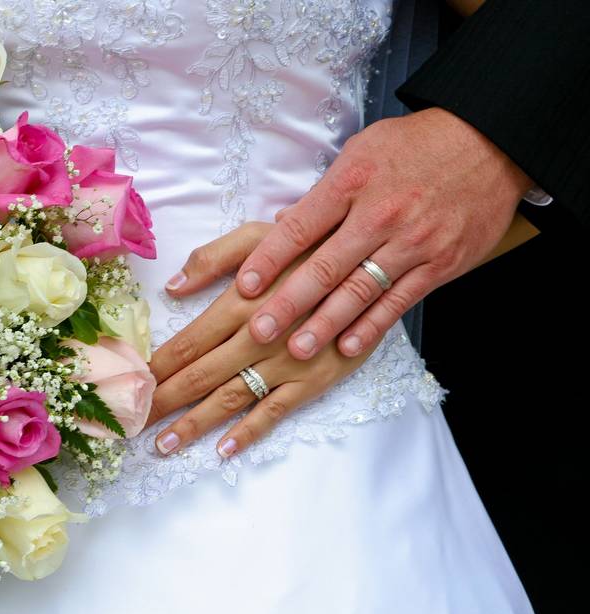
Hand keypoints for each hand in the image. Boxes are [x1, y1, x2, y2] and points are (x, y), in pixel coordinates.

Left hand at [149, 223, 373, 457]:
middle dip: (160, 402)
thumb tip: (171, 286)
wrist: (377, 261)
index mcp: (239, 303)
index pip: (185, 343)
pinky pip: (276, 412)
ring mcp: (285, 364)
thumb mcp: (260, 234)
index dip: (153, 367)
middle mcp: (257, 338)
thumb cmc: (312, 243)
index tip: (126, 385)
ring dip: (194, 424)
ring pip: (229, 400)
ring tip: (162, 444)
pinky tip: (223, 450)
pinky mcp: (314, 381)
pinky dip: (249, 432)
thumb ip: (213, 258)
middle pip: (198, 376)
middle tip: (128, 423)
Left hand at [209, 108, 532, 359]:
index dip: (268, 259)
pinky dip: (371, 327)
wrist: (490, 142)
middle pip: (325, 267)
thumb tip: (281, 224)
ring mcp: (412, 243)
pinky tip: (346, 347)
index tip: (243, 286)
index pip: (300, 228)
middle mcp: (380, 215)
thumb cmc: (415, 145)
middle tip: (258, 331)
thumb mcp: (361, 152)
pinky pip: (398, 302)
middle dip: (288, 303)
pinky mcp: (439, 265)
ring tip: (296, 350)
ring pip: (360, 292)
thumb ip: (323, 193)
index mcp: (352, 182)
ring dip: (325, 324)